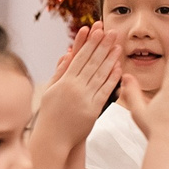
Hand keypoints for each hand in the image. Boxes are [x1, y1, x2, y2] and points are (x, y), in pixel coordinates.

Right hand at [31, 25, 119, 152]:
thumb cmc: (50, 115)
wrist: (53, 138)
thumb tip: (67, 54)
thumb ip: (59, 72)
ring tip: (118, 45)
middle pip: (91, 62)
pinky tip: (119, 68)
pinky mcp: (93, 109)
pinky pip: (105, 91)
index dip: (88, 43)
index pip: (79, 58)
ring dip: (110, 59)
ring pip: (100, 74)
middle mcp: (74, 88)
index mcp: (63, 82)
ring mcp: (84, 98)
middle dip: (102, 45)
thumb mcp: (50, 91)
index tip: (95, 30)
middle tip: (111, 31)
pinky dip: (112, 78)